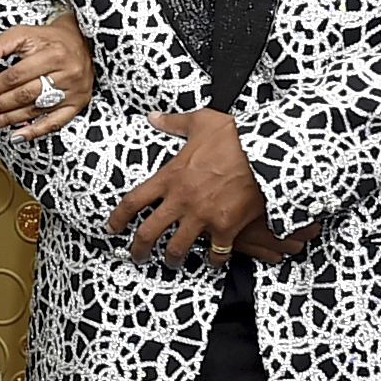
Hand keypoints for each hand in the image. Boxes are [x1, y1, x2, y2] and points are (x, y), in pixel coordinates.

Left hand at [0, 12, 94, 138]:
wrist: (82, 41)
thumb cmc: (51, 39)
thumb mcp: (25, 34)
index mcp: (53, 54)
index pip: (16, 75)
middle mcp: (66, 74)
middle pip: (25, 94)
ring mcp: (73, 91)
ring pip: (36, 110)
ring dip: (9, 119)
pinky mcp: (77, 103)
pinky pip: (54, 122)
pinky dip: (34, 131)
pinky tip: (16, 136)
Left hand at [109, 110, 269, 265]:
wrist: (267, 151)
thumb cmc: (235, 136)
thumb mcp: (201, 122)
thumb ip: (174, 122)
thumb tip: (155, 118)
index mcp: (170, 176)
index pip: (133, 201)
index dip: (118, 219)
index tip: (113, 228)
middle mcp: (181, 200)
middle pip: (149, 233)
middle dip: (139, 249)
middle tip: (137, 256)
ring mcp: (203, 216)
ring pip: (177, 248)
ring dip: (172, 259)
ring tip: (172, 262)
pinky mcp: (226, 227)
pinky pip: (215, 252)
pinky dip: (213, 259)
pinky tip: (212, 259)